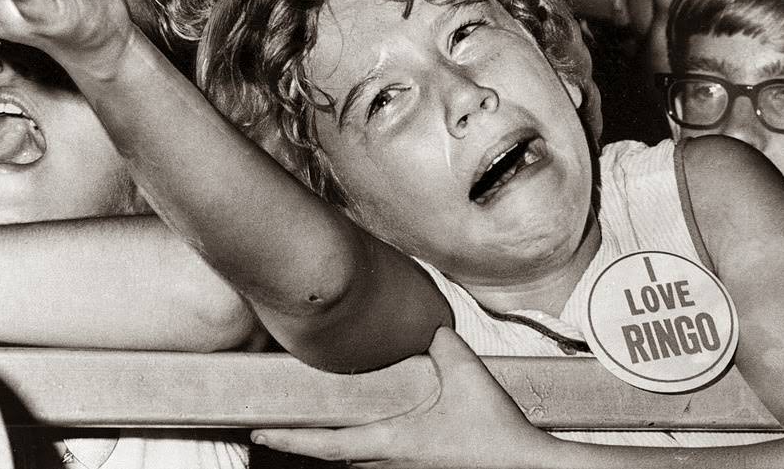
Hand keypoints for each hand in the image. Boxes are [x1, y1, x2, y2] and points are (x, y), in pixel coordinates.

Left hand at [251, 328, 562, 468]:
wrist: (525, 466)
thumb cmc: (494, 431)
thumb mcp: (466, 375)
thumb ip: (443, 346)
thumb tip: (431, 329)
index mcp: (394, 441)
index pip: (328, 443)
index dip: (290, 437)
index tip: (259, 430)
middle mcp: (393, 461)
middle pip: (335, 457)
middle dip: (303, 443)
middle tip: (273, 428)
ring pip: (358, 461)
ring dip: (335, 446)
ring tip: (315, 429)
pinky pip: (381, 461)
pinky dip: (364, 449)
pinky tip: (371, 435)